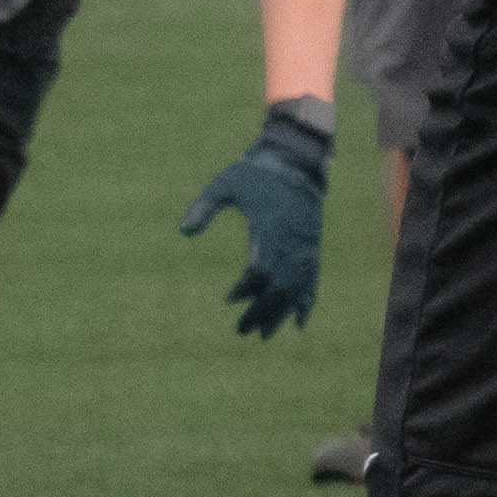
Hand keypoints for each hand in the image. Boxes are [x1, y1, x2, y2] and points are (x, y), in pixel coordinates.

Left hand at [179, 98, 336, 337]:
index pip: (261, 270)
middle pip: (280, 287)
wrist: (296, 160)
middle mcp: (291, 242)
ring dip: (281, 314)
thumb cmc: (257, 173)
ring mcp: (305, 247)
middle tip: (242, 330)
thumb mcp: (227, 182)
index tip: (229, 299)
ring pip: (296, 289)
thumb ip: (204, 205)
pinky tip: (299, 324)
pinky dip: (306, 303)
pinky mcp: (312, 249)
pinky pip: (312, 282)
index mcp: (270, 228)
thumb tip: (183, 231)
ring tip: (265, 336)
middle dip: (262, 312)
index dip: (246, 289)